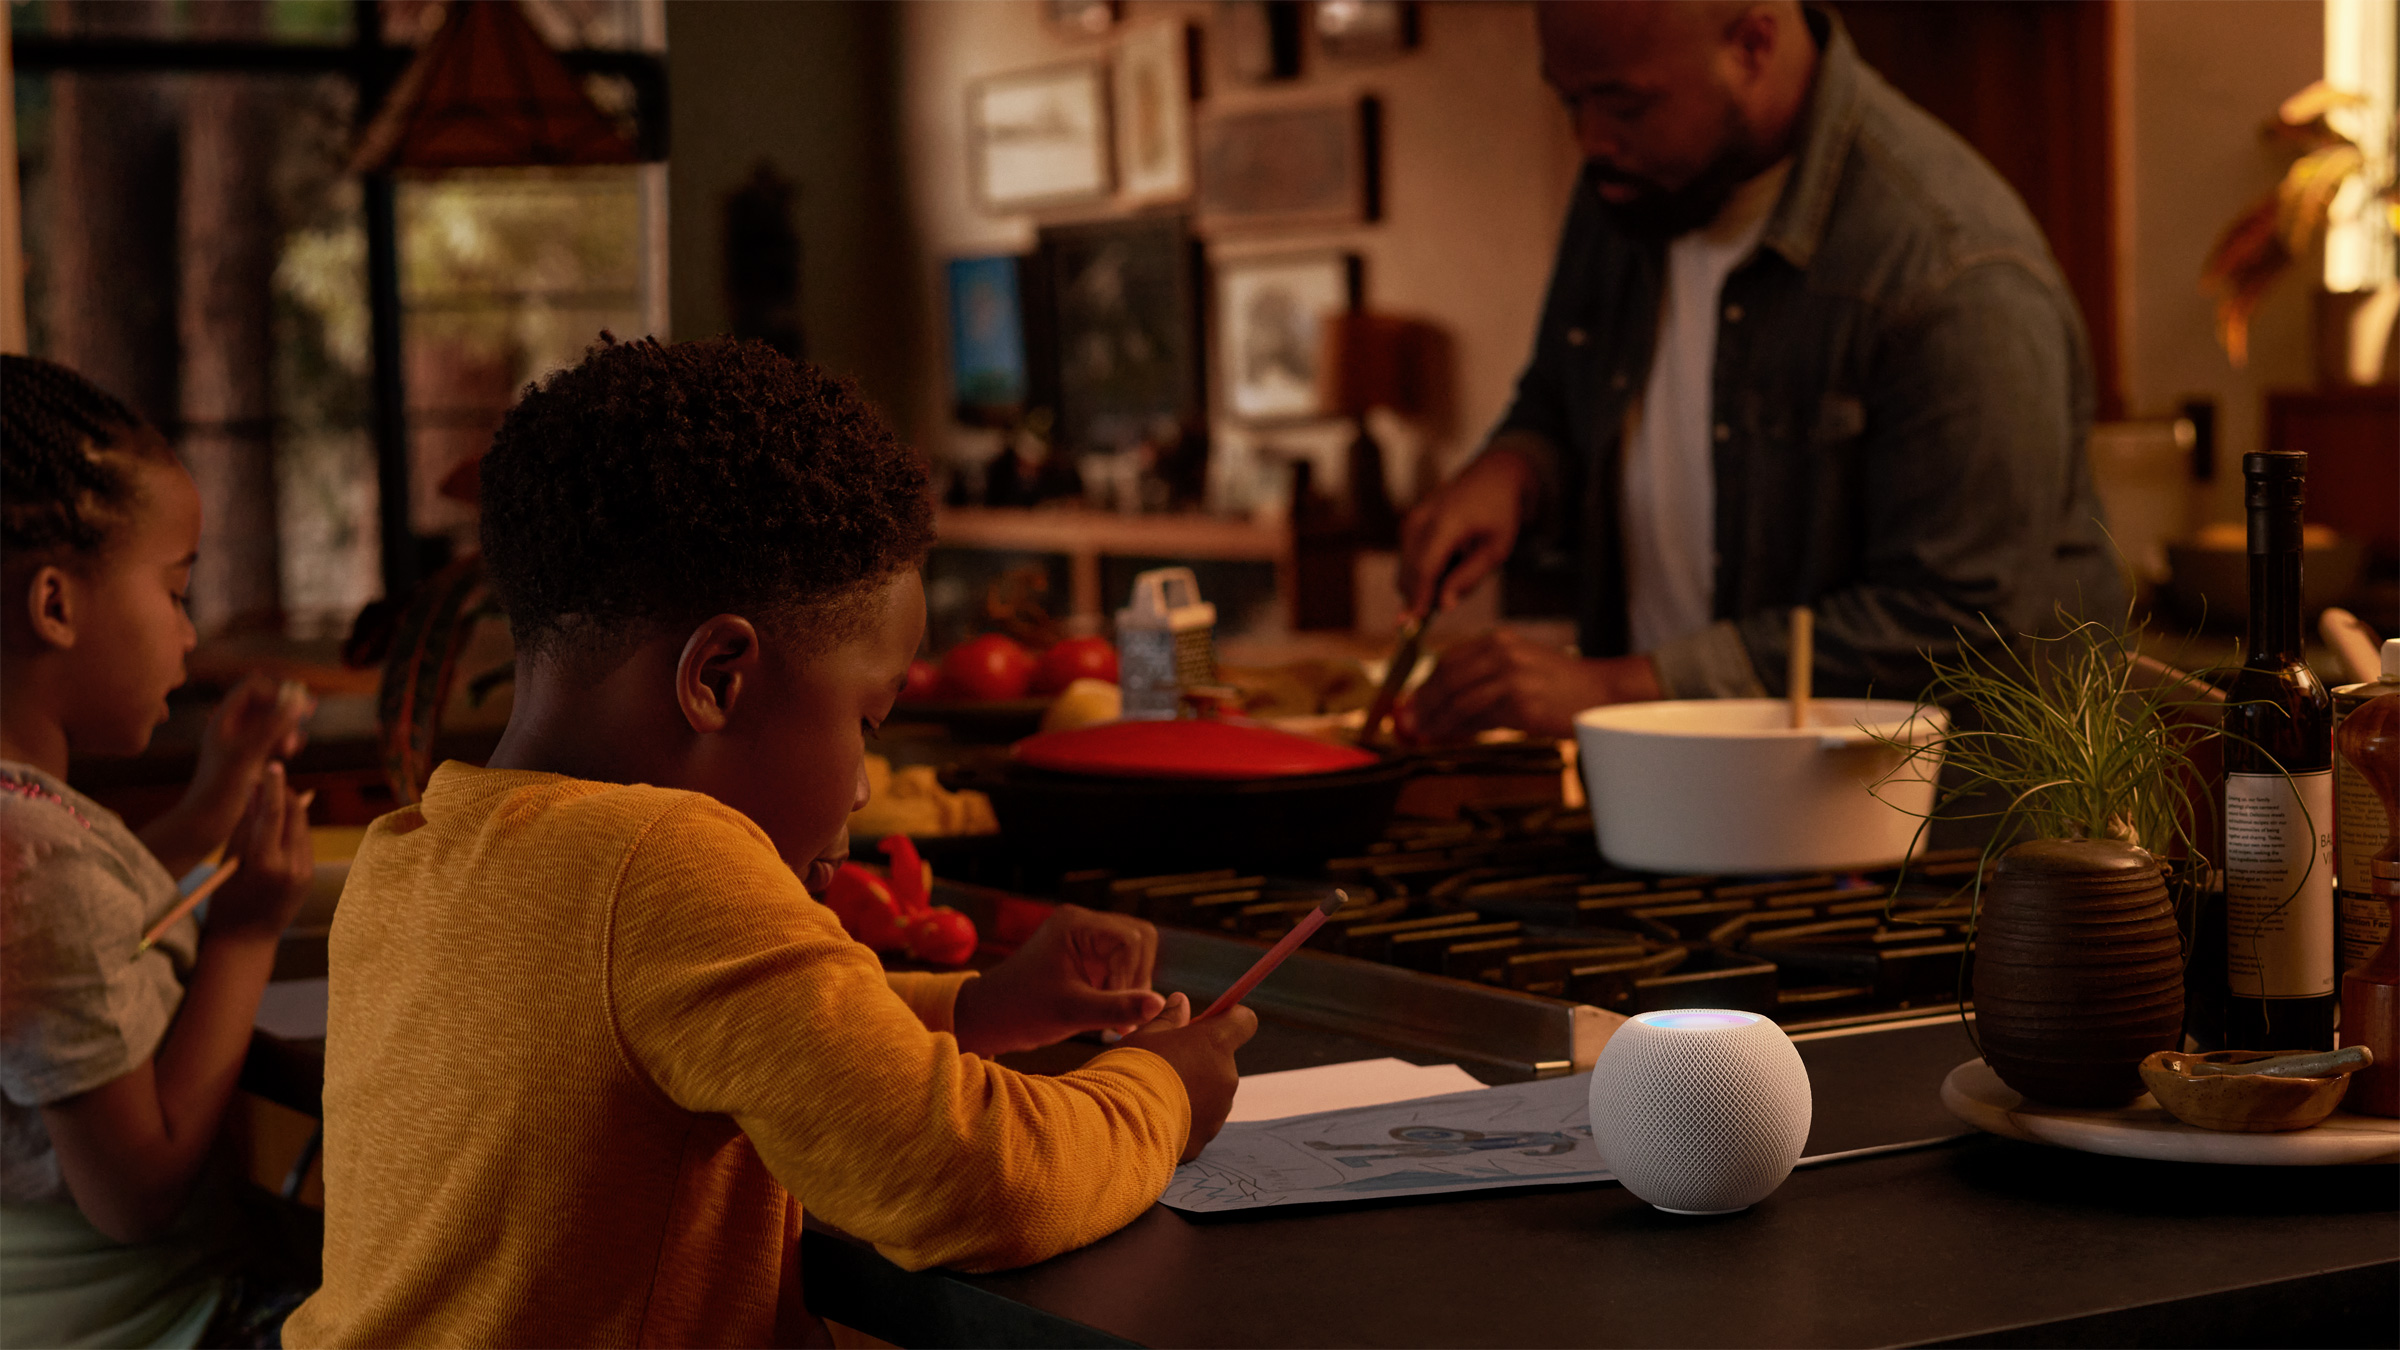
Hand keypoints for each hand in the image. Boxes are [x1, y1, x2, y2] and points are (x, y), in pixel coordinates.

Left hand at [143, 677, 315, 876]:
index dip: (276, 689)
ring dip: (288, 726)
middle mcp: (231, 728)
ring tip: (292, 744)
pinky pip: (272, 739)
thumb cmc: (219, 790)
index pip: (252, 687)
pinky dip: (285, 741)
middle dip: (286, 707)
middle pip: (265, 701)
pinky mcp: (250, 760)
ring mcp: (241, 743)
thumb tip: (298, 701)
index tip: (297, 704)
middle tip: (307, 714)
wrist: (204, 824)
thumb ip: (271, 726)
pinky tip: (291, 752)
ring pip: (271, 721)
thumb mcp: (247, 755)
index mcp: (224, 720)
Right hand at [205, 762, 313, 943]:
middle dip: (284, 794)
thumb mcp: (229, 862)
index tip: (272, 765)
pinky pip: (304, 842)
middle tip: (270, 778)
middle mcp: (292, 867)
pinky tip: (278, 822)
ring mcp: (305, 873)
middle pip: (295, 816)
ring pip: (302, 827)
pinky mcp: (310, 876)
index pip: (274, 815)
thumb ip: (244, 826)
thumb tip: (254, 791)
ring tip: (271, 797)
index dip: (274, 786)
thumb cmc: (226, 902)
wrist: (247, 941)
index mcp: (265, 864)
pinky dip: (293, 828)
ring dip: (289, 809)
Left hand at [951, 905, 1166, 1056]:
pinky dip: (1123, 990)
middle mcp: (1083, 923)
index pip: (1132, 939)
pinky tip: (1109, 1015)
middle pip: (1141, 939)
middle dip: (1137, 978)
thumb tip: (1160, 1004)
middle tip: (1122, 1015)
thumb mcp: (1071, 1012)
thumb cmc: (1021, 1011)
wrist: (989, 1017)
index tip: (1117, 1010)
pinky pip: (1123, 965)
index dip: (1132, 975)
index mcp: (1076, 924)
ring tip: (1114, 1019)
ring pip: (1136, 953)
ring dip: (1133, 986)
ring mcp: (1086, 938)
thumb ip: (1117, 1007)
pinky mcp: (1088, 956)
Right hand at [1118, 994, 1256, 1160]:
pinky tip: (1153, 1118)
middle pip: (1221, 1060)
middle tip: (1163, 1063)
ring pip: (1210, 1093)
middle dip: (1199, 1059)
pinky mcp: (1204, 1138)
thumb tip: (1181, 1001)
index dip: (1226, 1019)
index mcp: (1214, 1044)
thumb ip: (1168, 1019)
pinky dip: (1182, 1117)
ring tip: (1153, 1095)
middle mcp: (1225, 1076)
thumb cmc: (1129, 1072)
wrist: (1117, 1126)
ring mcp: (1218, 1111)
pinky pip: (1197, 1121)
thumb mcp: (1144, 1036)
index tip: (1204, 1023)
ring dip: (1191, 1090)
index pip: (1243, 1021)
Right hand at [1398, 440, 1538, 618]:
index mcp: (1446, 523)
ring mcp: (1412, 520)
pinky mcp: (1409, 524)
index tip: (1411, 625)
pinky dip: (1425, 569)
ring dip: (1426, 582)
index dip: (1417, 599)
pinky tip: (1452, 556)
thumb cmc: (1499, 513)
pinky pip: (1409, 559)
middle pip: (1409, 572)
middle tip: (1452, 596)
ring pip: (1406, 568)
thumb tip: (1443, 606)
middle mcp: (1421, 519)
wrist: (1492, 477)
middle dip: (1423, 595)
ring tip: (1461, 563)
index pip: (1423, 569)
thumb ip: (1469, 578)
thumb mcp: (1497, 549)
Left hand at [1413, 632, 1661, 740]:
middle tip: (1410, 721)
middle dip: (1425, 702)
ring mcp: (1512, 677)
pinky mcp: (1521, 703)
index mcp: (1499, 641)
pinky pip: (1481, 718)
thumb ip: (1483, 680)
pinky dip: (1462, 729)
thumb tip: (1445, 706)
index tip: (1414, 702)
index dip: (1427, 684)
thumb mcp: (1519, 668)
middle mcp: (1502, 653)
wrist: (1600, 694)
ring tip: (1425, 733)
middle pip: (1448, 678)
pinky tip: (1452, 736)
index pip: (1449, 660)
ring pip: (1460, 700)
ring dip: (1438, 720)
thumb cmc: (1560, 686)